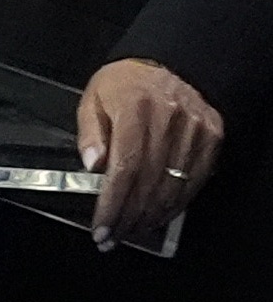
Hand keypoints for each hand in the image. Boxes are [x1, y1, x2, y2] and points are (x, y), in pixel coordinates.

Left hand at [79, 56, 225, 250]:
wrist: (167, 64)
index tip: (101, 226)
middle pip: (148, 182)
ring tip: (131, 230)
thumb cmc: (125, 84)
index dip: (112, 204)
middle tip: (112, 237)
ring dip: (151, 216)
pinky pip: (195, 180)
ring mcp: (195, 130)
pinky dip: (176, 203)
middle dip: (128, 216)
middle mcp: (169, 120)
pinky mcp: (212, 137)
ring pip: (174, 186)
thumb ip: (90, 134)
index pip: (124, 168)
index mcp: (135, 109)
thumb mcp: (93, 99)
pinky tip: (158, 215)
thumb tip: (92, 166)